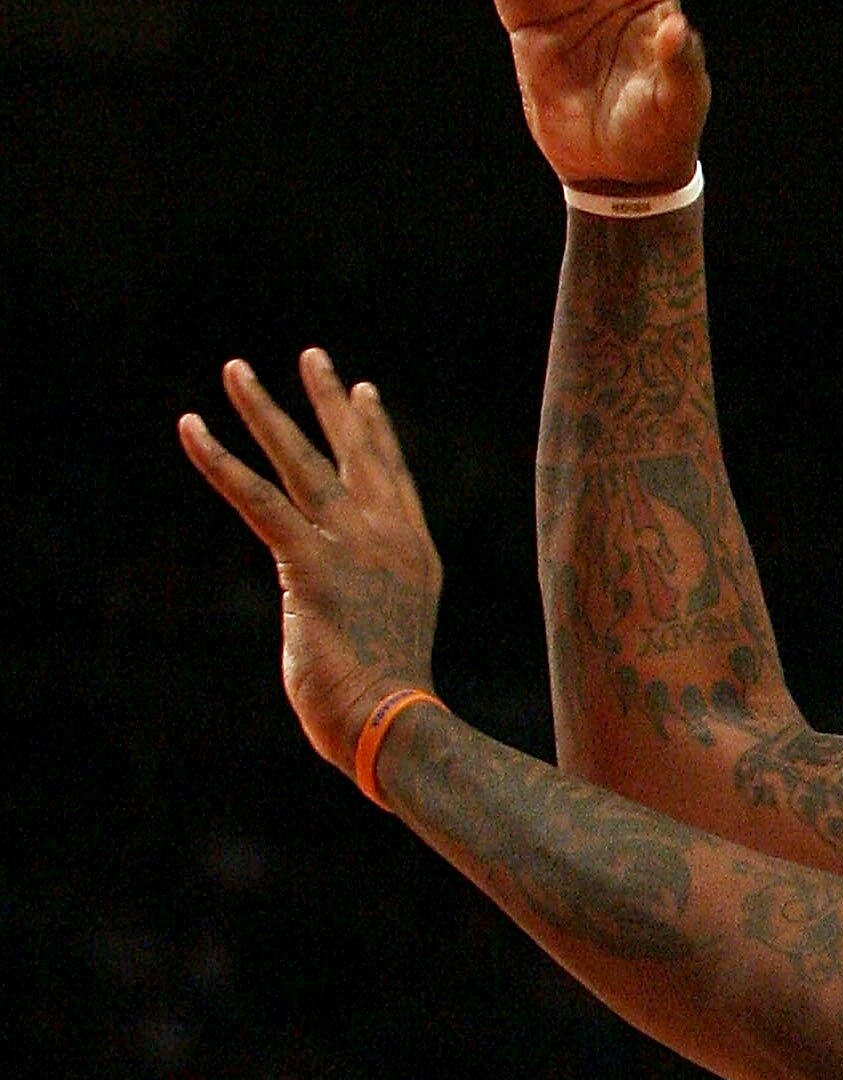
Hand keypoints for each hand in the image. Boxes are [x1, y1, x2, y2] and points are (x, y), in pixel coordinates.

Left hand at [178, 352, 441, 773]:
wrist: (395, 724)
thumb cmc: (386, 706)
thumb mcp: (384, 638)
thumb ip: (362, 606)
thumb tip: (332, 616)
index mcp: (414, 555)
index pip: (391, 478)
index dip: (375, 432)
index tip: (365, 392)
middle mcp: (389, 538)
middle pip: (355, 453)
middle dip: (330, 401)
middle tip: (312, 356)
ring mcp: (354, 546)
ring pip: (300, 461)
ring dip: (264, 410)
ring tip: (235, 369)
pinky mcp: (311, 563)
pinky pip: (257, 499)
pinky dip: (219, 462)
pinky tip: (191, 427)